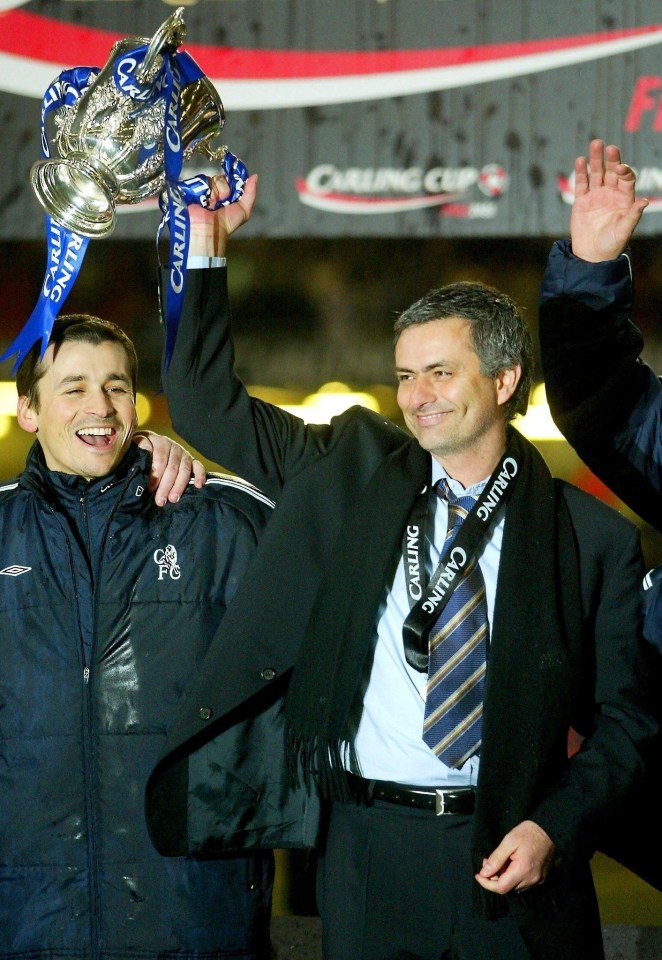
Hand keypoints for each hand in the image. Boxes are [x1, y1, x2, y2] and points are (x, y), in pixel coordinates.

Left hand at [133, 432, 205, 505]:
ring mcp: (184, 454)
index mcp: (160, 442)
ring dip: (179, 486)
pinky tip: (199, 486)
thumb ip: (140, 446)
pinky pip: (199, 467)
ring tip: (173, 499)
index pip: (160, 459)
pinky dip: (200, 476)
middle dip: (166, 485)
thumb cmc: (142, 449)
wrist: (150, 443)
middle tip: (161, 500)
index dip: (156, 475)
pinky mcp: (191, 460)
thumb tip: (146, 451)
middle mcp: (174, 447)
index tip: (150, 489)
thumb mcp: (136, 444)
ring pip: (184, 470)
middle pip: (172, 467)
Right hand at [188, 172, 257, 257]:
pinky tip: (204, 202)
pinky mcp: (194, 189)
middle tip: (221, 202)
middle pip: (222, 178)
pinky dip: (205, 192)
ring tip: (211, 205)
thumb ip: (250, 193)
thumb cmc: (227, 223)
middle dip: (224, 190)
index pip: (231, 179)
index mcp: (227, 195)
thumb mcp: (244, 210)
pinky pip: (202, 181)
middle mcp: (216, 191)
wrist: (208, 229)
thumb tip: (254, 176)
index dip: (232, 181)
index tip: (233, 187)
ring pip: (212, 180)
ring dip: (215, 193)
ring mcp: (205, 190)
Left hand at [475, 820, 555, 895]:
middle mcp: (531, 880)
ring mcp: (537, 880)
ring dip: (503, 878)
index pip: (501, 888)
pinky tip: (509, 864)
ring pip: (515, 886)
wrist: (549, 830)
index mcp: (523, 871)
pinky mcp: (540, 878)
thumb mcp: (508, 841)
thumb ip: (496, 859)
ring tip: (499, 862)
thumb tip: (484, 873)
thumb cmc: (528, 833)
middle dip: (494, 878)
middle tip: (487, 862)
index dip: (487, 884)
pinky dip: (513, 877)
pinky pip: (523, 883)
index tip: (478, 875)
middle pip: (508, 888)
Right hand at [570, 139, 647, 261]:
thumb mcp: (624, 231)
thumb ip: (633, 216)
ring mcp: (596, 196)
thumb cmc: (612, 244)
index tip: (620, 167)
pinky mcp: (582, 201)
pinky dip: (581, 172)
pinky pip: (581, 184)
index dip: (624, 171)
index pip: (626, 179)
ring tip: (595, 144)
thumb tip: (644, 202)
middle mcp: (611, 194)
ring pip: (596, 174)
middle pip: (611, 172)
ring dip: (595, 159)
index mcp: (624, 199)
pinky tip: (580, 161)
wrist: (592, 255)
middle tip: (608, 147)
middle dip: (611, 159)